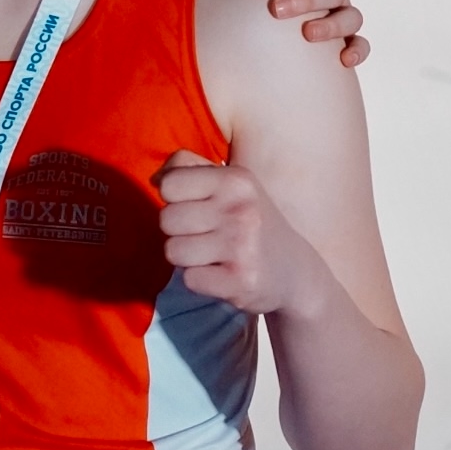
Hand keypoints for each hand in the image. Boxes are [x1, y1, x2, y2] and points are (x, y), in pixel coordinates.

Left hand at [155, 150, 313, 319]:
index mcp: (236, 180)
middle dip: (178, 230)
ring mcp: (242, 247)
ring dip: (187, 257)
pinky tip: (222, 273)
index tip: (197, 206)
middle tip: (206, 234)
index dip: (174, 198)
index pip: (169, 184)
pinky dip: (200, 280)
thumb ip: (187, 168)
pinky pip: (189, 279)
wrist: (295, 271)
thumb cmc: (248, 219)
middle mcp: (241, 210)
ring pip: (173, 251)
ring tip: (213, 254)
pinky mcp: (241, 281)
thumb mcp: (227, 182)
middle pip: (166, 219)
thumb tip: (155, 180)